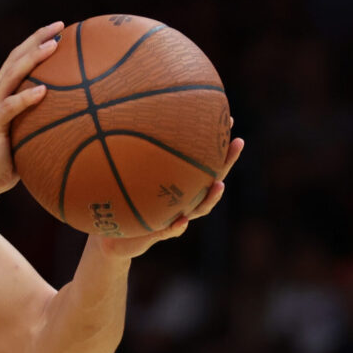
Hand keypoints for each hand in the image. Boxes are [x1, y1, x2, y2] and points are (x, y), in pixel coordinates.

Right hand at [0, 21, 64, 195]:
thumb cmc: (7, 163)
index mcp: (0, 94)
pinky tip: (44, 90)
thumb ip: (42, 122)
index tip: (59, 30)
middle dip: (37, 38)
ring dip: (32, 58)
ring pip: (12, 75)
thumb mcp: (27, 136)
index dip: (36, 42)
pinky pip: (10, 108)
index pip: (17, 60)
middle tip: (60, 26)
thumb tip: (78, 119)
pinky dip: (26, 97)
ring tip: (53, 46)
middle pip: (14, 58)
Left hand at [95, 134, 244, 258]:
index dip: (214, 143)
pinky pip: (170, 230)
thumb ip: (128, 156)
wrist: (113, 236)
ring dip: (211, 197)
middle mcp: (183, 199)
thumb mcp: (123, 175)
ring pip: (199, 208)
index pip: (202, 161)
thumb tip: (124, 116)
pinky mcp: (159, 233)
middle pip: (212, 179)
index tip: (227, 120)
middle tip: (239, 142)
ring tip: (219, 185)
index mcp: (179, 185)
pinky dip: (177, 226)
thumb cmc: (122, 199)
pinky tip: (181, 221)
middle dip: (227, 161)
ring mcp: (174, 216)